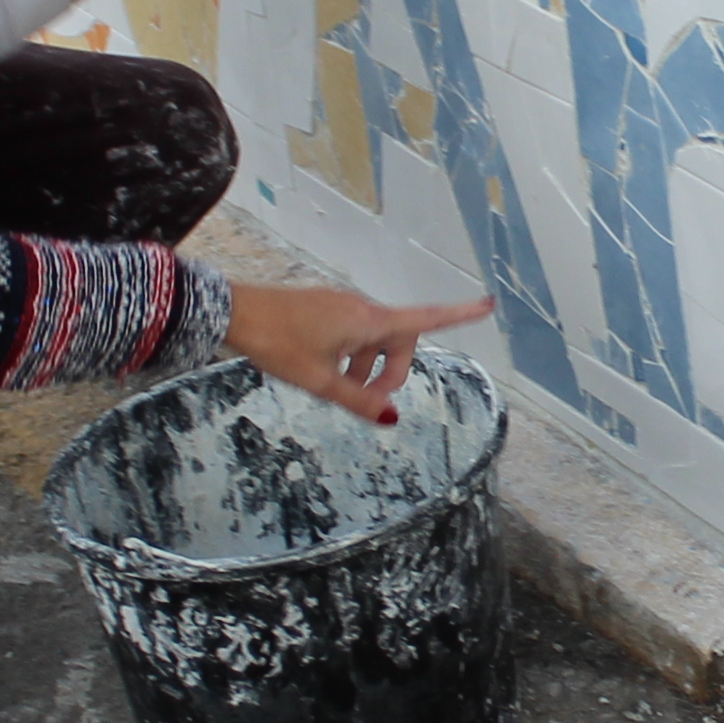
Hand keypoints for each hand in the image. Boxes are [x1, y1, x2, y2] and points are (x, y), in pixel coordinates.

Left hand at [226, 285, 494, 426]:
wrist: (236, 313)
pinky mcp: (325, 307)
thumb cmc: (278, 344)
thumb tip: (392, 418)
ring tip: (337, 388)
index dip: (459, 314)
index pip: (425, 319)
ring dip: (366, 366)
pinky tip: (322, 370)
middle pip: (398, 340)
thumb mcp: (320, 381)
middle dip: (392, 371)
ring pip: (372, 339)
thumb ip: (358, 400)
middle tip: (371, 401)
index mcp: (368, 321)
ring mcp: (342, 305)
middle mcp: (361, 307)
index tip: (487, 304)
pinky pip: (352, 332)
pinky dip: (350, 355)